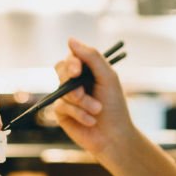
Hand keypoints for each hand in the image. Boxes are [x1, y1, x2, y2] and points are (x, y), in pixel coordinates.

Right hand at [52, 38, 135, 156]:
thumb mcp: (107, 77)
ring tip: (97, 110)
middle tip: (81, 92)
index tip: (77, 71)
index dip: (72, 62)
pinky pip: (61, 106)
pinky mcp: (61, 112)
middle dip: (72, 81)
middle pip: (60, 69)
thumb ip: (91, 57)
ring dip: (81, 101)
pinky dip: (78, 113)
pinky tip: (90, 120)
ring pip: (62, 89)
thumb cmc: (114, 105)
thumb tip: (70, 39)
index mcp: (87, 70)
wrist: (114, 136)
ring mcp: (66, 96)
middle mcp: (74, 80)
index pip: (72, 56)